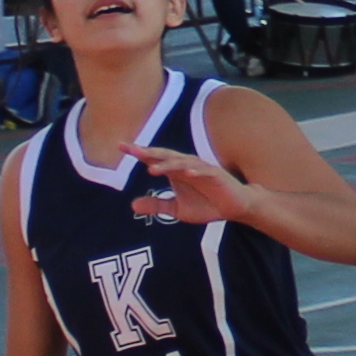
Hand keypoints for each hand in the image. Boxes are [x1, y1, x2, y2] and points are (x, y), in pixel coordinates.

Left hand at [129, 145, 262, 227]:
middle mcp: (187, 166)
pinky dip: (196, 171)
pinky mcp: (217, 176)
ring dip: (168, 164)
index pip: (154, 159)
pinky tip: (188, 172)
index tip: (121, 147)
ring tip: (153, 168)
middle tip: (132, 150)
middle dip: (149, 152)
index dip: (139, 153)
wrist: (234, 207)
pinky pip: (206, 171)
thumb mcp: (176, 209)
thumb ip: (156, 205)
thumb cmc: (206, 204)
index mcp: (176, 171)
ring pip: (182, 162)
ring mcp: (202, 169)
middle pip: (165, 156)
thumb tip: (132, 205)